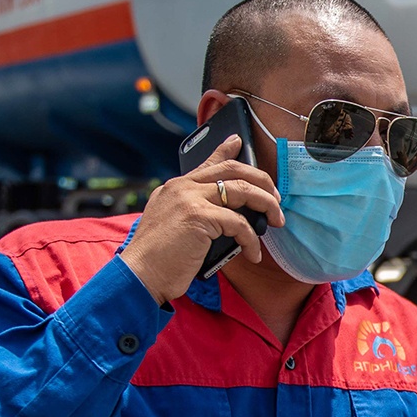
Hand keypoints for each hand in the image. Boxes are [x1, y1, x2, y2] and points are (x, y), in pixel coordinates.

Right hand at [118, 136, 282, 305]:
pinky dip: (251, 239)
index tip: (240, 142)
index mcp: (175, 187)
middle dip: (262, 182)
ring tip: (277, 221)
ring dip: (266, 205)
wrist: (140, 274)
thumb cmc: (160, 259)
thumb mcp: (175, 226)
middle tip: (276, 200)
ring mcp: (190, 198)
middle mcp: (182, 187)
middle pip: (232, 170)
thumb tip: (226, 216)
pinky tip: (253, 253)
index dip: (226, 150)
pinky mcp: (198, 216)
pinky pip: (239, 223)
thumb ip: (195, 212)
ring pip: (242, 190)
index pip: (207, 162)